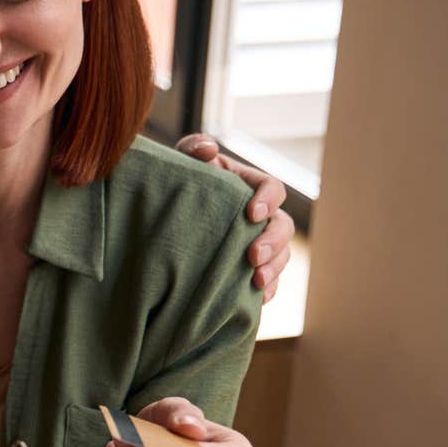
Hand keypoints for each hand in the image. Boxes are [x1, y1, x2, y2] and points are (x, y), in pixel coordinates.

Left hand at [175, 134, 294, 302]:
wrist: (163, 219)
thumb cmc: (179, 183)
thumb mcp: (182, 161)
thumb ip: (193, 148)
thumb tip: (210, 149)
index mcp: (250, 186)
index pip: (273, 188)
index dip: (269, 200)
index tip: (252, 213)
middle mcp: (261, 216)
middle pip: (284, 227)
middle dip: (273, 242)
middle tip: (253, 256)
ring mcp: (259, 243)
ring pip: (282, 256)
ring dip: (274, 268)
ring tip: (257, 281)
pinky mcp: (251, 269)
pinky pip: (271, 281)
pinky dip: (268, 290)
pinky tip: (257, 298)